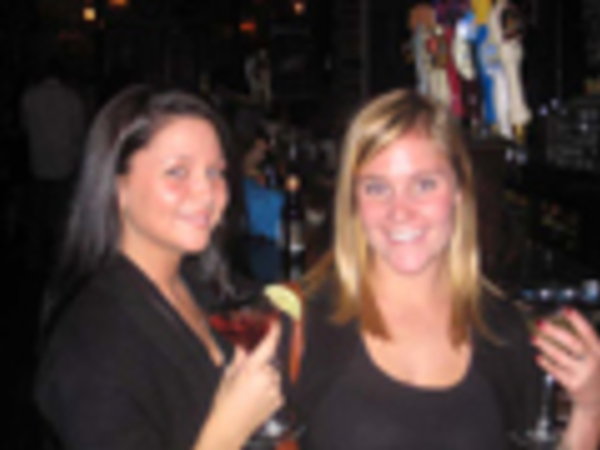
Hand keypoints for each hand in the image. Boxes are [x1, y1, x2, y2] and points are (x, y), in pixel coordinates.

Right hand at [198, 321, 283, 448]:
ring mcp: (275, 390)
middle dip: (261, 365)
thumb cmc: (225, 402)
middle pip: (269, 362)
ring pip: (273, 375)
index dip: (274, 331)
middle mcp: (268, 377)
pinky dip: (269, 389)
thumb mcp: (229, 376)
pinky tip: (256, 398)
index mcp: (253, 369)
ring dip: (265, 378)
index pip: (269, 344)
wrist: (229, 428)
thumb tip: (242, 341)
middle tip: (247, 376)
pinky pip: (276, 388)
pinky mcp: (280, 400)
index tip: (276, 322)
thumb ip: (239, 356)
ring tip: (250, 391)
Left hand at [533, 309, 599, 415]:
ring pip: (560, 356)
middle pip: (572, 344)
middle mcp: (595, 364)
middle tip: (540, 322)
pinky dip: (545, 362)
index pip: (589, 334)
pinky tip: (538, 356)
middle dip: (555, 332)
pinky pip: (555, 370)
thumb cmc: (594, 374)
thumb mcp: (597, 357)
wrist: (597, 403)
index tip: (565, 309)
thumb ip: (586, 344)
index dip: (578, 321)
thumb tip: (560, 324)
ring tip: (533, 337)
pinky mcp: (573, 386)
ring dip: (544, 345)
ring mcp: (584, 376)